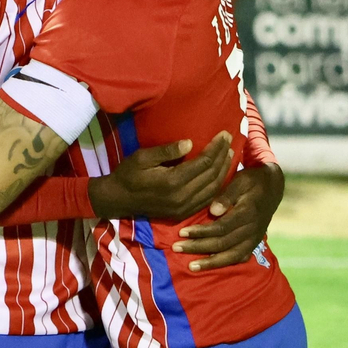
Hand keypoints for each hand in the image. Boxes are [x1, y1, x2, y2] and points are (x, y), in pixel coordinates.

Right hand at [89, 132, 231, 220]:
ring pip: (213, 189)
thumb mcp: (143, 157)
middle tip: (229, 140)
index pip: (203, 163)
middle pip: (211, 176)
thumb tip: (190, 143)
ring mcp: (183, 208)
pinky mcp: (182, 213)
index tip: (224, 134)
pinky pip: (206, 200)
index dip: (216, 147)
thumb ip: (167, 151)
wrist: (118, 199)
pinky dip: (216, 186)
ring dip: (223, 171)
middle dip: (222, 156)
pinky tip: (220, 175)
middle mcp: (182, 197)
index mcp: (172, 182)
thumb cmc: (128, 174)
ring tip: (228, 155)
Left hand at [173, 163, 285, 272]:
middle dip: (198, 247)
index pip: (220, 227)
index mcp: (247, 213)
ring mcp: (254, 239)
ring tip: (190, 266)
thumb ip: (227, 195)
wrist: (273, 188)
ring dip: (210, 262)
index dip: (201, 232)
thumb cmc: (251, 181)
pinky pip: (239, 258)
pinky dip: (224, 263)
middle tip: (176, 247)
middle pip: (222, 243)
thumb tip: (213, 211)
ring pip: (231, 256)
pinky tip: (209, 266)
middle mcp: (252, 229)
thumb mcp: (240, 180)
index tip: (181, 232)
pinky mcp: (254, 244)